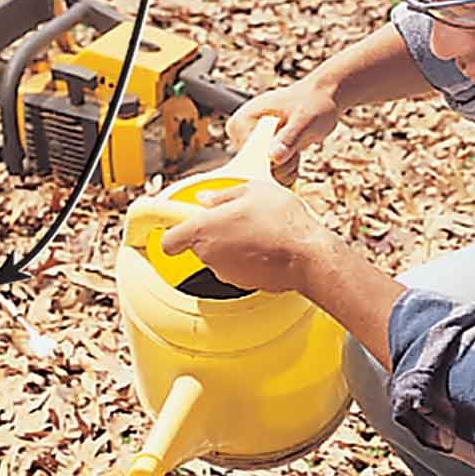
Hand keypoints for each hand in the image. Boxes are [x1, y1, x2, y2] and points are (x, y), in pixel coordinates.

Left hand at [159, 179, 327, 294]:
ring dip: (230, 246)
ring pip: (218, 257)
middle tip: (236, 219)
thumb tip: (205, 199)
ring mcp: (225, 272)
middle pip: (197, 245)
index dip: (171, 233)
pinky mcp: (241, 284)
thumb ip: (223, 195)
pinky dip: (246, 260)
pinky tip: (265, 247)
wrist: (306, 255)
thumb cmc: (281, 220)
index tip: (175, 226)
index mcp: (203, 229)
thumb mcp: (252, 191)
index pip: (168, 241)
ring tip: (257, 231)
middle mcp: (208, 254)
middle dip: (212, 233)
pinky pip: (236, 268)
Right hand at [225, 78, 340, 185]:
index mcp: (241, 122)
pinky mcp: (262, 154)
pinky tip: (294, 154)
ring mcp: (252, 146)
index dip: (270, 161)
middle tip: (295, 147)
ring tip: (296, 148)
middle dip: (281, 166)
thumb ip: (288, 138)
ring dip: (286, 168)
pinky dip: (287, 171)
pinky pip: (272, 176)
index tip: (287, 149)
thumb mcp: (304, 120)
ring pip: (265, 176)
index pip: (248, 158)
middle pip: (256, 170)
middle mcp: (242, 135)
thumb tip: (274, 157)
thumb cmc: (313, 103)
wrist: (323, 100)